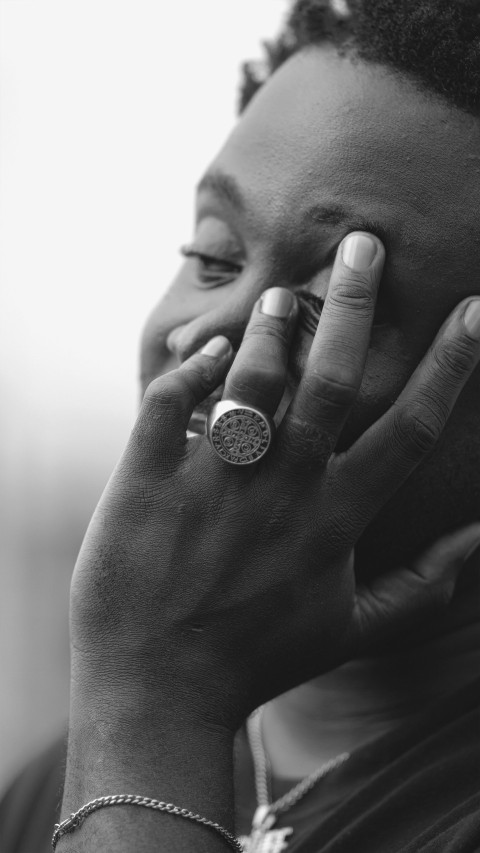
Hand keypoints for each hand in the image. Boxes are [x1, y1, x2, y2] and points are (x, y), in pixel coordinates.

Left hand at [70, 232, 479, 733]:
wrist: (159, 689)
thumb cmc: (259, 657)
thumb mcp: (354, 631)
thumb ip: (423, 587)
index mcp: (336, 519)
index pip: (409, 430)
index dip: (449, 368)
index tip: (476, 312)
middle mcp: (282, 490)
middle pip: (331, 381)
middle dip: (354, 307)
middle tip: (364, 244)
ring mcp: (214, 482)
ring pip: (251, 381)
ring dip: (271, 328)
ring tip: (285, 292)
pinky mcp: (150, 481)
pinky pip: (170, 407)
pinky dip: (188, 370)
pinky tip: (204, 349)